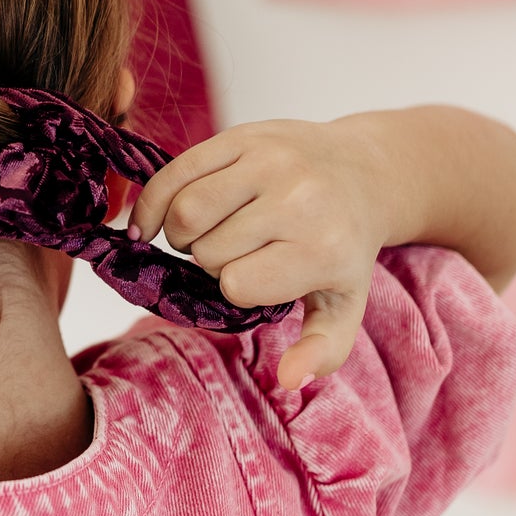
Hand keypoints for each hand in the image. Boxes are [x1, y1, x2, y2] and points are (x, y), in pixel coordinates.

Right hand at [129, 119, 389, 389]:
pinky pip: (174, 172)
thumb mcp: (345, 303)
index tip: (256, 279)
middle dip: (212, 261)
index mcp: (322, 247)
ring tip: (206, 235)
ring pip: (185, 211)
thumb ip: (321, 350)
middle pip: (208, 249)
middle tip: (235, 255)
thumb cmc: (344, 246)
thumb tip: (288, 381)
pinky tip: (150, 223)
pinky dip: (152, 203)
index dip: (236, 288)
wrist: (364, 172)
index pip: (237, 284)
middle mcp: (298, 199)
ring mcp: (268, 160)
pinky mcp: (242, 135)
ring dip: (182, 234)